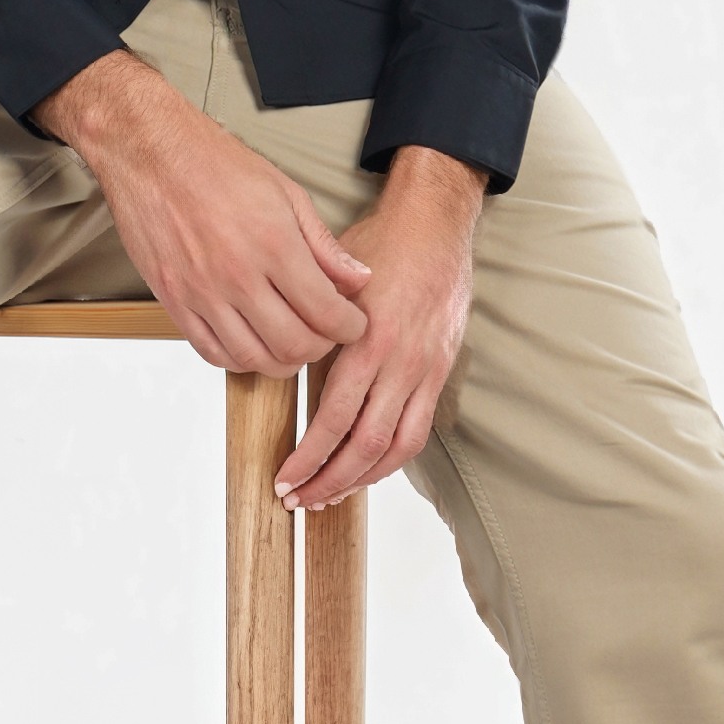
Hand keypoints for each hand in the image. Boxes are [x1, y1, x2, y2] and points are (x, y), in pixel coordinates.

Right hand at [35, 52, 372, 373]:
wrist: (149, 151)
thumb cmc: (215, 163)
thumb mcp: (285, 192)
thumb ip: (323, 244)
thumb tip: (358, 278)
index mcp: (272, 243)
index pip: (325, 313)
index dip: (350, 328)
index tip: (353, 324)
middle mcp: (236, 275)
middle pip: (294, 345)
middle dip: (321, 347)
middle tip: (326, 332)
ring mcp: (201, 292)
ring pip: (254, 358)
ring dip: (282, 359)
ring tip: (291, 339)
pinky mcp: (172, 300)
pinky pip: (211, 352)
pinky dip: (239, 358)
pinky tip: (251, 341)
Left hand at [274, 145, 483, 509]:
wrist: (436, 224)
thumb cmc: (382, 244)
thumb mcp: (336, 279)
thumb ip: (315, 326)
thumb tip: (281, 365)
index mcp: (370, 340)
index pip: (336, 418)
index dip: (310, 456)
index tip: (285, 477)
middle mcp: (402, 362)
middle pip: (367, 445)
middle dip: (331, 480)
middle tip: (300, 500)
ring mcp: (427, 370)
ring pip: (398, 447)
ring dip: (363, 480)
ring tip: (331, 496)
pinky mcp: (442, 371)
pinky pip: (419, 430)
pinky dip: (393, 459)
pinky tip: (368, 468)